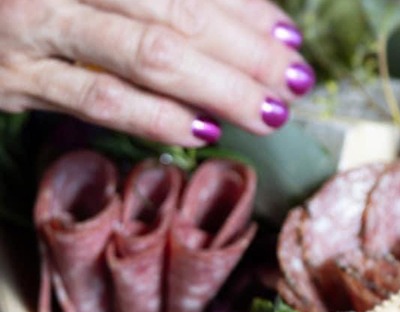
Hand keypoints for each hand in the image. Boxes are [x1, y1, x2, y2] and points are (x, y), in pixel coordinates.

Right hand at [0, 0, 315, 146]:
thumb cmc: (41, 2)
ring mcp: (37, 24)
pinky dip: (158, 117)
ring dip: (220, 88)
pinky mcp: (19, 78)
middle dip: (247, 52)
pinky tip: (204, 130)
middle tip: (293, 81)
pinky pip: (99, 99)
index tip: (289, 37)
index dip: (247, 9)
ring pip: (148, 55)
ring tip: (266, 111)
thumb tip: (253, 21)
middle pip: (177, 14)